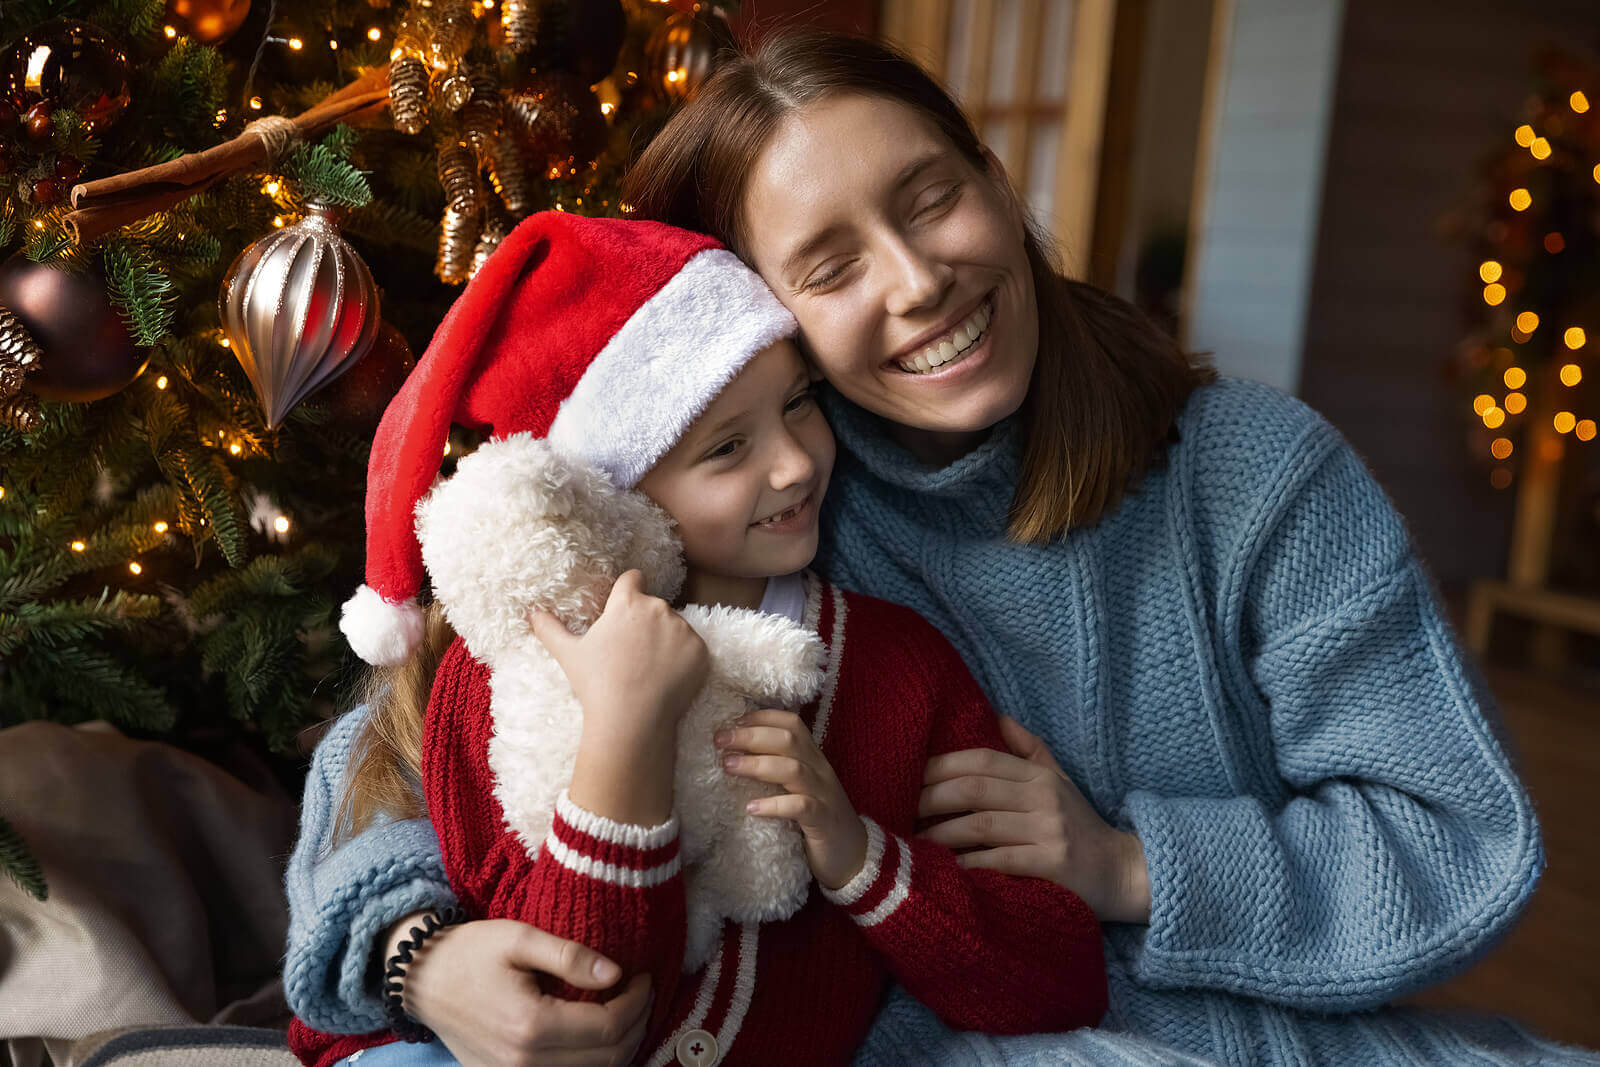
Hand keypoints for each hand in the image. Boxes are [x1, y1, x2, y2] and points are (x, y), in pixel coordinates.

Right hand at [393, 914, 651, 1065]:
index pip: (609, 1027)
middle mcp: (524, 1062)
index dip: (637, 1003)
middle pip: (607, 1058)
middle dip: (636, 1025)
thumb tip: (617, 974)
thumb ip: (570, 957)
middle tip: (641, 993)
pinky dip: (590, 1060)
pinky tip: (596, 1033)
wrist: (422, 978)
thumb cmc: (471, 951)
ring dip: (618, 1047)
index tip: (644, 976)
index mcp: (531, 1025)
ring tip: (626, 1011)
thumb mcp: (520, 938)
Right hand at [530, 569, 709, 740]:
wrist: (632, 720)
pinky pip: (694, 648)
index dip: (628, 590)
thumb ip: (550, 629)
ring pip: (675, 627)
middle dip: (646, 624)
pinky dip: (685, 660)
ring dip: (666, 641)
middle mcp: (658, 608)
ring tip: (649, 670)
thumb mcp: (568, 655)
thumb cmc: (597, 685)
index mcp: (627, 603)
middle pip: (654, 607)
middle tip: (632, 654)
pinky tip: (667, 679)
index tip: (625, 607)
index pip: (632, 579)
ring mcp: (683, 629)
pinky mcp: (701, 650)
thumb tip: (531, 613)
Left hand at [715, 709, 868, 889]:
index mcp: (812, 758)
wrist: (853, 854)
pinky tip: (751, 808)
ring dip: (757, 764)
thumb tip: (734, 754)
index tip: (732, 722)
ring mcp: (823, 794)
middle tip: (720, 740)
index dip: (762, 718)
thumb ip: (776, 769)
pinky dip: (775, 805)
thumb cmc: (817, 818)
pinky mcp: (823, 821)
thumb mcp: (798, 787)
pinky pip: (801, 807)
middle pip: (788, 740)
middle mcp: (819, 770)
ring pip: (793, 769)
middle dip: (751, 736)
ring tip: (728, 766)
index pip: (791, 724)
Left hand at [917, 715, 1150, 923]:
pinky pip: (997, 861)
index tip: (909, 776)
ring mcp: (1048, 831)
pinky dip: (966, 864)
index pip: (981, 759)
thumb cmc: (1081, 826)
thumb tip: (997, 716)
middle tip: (902, 810)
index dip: (940, 766)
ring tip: (914, 840)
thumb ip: (1029, 749)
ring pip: (979, 825)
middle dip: (930, 798)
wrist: (1122, 872)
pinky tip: (945, 868)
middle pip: (974, 789)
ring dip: (940, 833)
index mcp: (1039, 776)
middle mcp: (1043, 798)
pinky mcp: (1052, 865)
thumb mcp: (1060, 781)